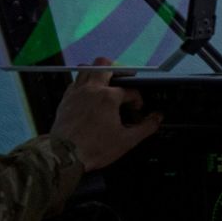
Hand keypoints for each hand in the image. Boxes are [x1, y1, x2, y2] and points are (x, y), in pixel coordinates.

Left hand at [50, 57, 161, 172]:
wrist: (64, 155)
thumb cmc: (94, 148)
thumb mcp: (127, 141)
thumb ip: (146, 127)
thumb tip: (157, 118)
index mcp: (109, 97)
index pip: (130, 91)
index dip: (137, 100)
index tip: (137, 111)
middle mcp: (92, 89)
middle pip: (105, 65)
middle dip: (118, 71)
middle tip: (124, 83)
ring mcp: (76, 92)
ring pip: (86, 68)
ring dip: (98, 73)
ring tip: (105, 84)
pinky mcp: (65, 99)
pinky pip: (75, 81)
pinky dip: (83, 83)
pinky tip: (88, 94)